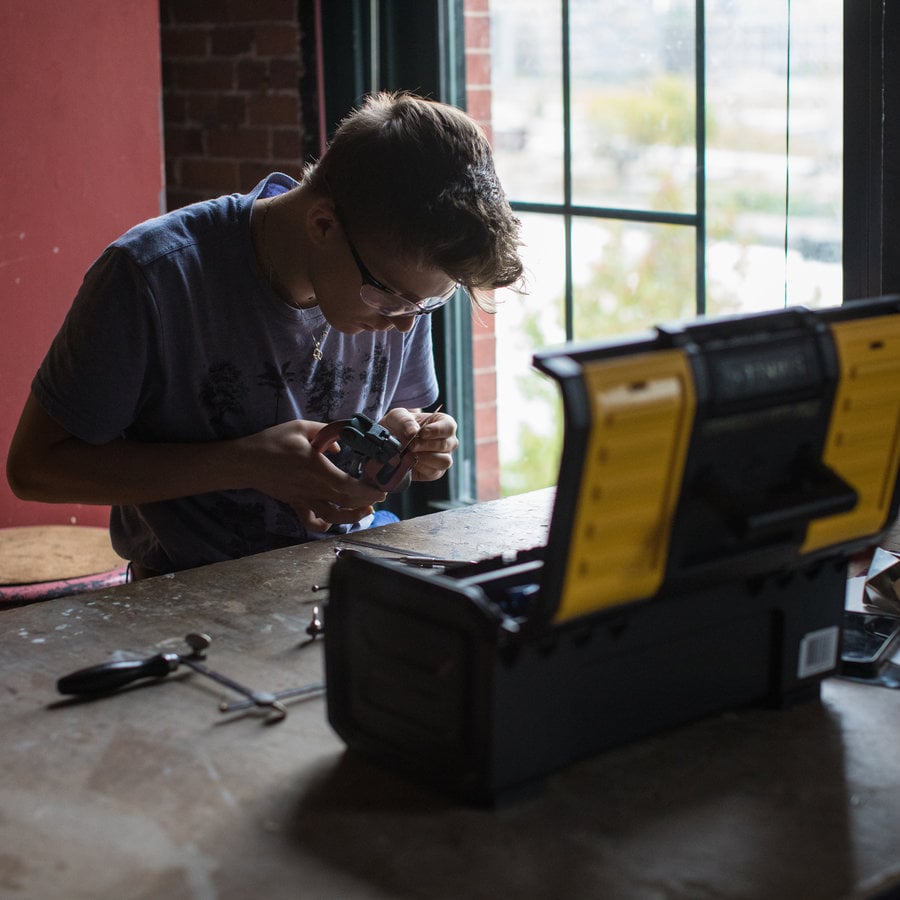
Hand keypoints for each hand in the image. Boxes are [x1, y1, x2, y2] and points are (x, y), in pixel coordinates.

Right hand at [240, 419, 386, 529]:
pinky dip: (323, 525)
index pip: (346, 485)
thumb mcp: (301, 427)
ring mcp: (303, 498)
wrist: (245, 461)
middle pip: (345, 502)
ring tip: (365, 510)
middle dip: (367, 501)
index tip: (381, 488)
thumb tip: (341, 446)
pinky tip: (333, 520)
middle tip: (381, 495)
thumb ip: (326, 432)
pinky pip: (310, 521)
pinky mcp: (295, 503)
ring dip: (351, 517)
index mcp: (315, 467)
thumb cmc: (273, 441)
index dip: (366, 490)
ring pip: (331, 516)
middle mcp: (311, 486)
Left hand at [379, 408, 458, 482]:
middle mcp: (448, 441)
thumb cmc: (399, 425)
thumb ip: (405, 421)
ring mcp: (444, 458)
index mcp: (444, 424)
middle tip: (410, 445)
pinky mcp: (435, 472)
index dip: (436, 431)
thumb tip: (413, 432)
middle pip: (445, 445)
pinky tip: (410, 461)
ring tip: (409, 454)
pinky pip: (434, 472)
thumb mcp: (398, 416)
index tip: (421, 433)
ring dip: (425, 458)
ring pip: (444, 461)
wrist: (390, 441)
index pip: (449, 427)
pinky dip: (420, 468)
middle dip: (425, 445)